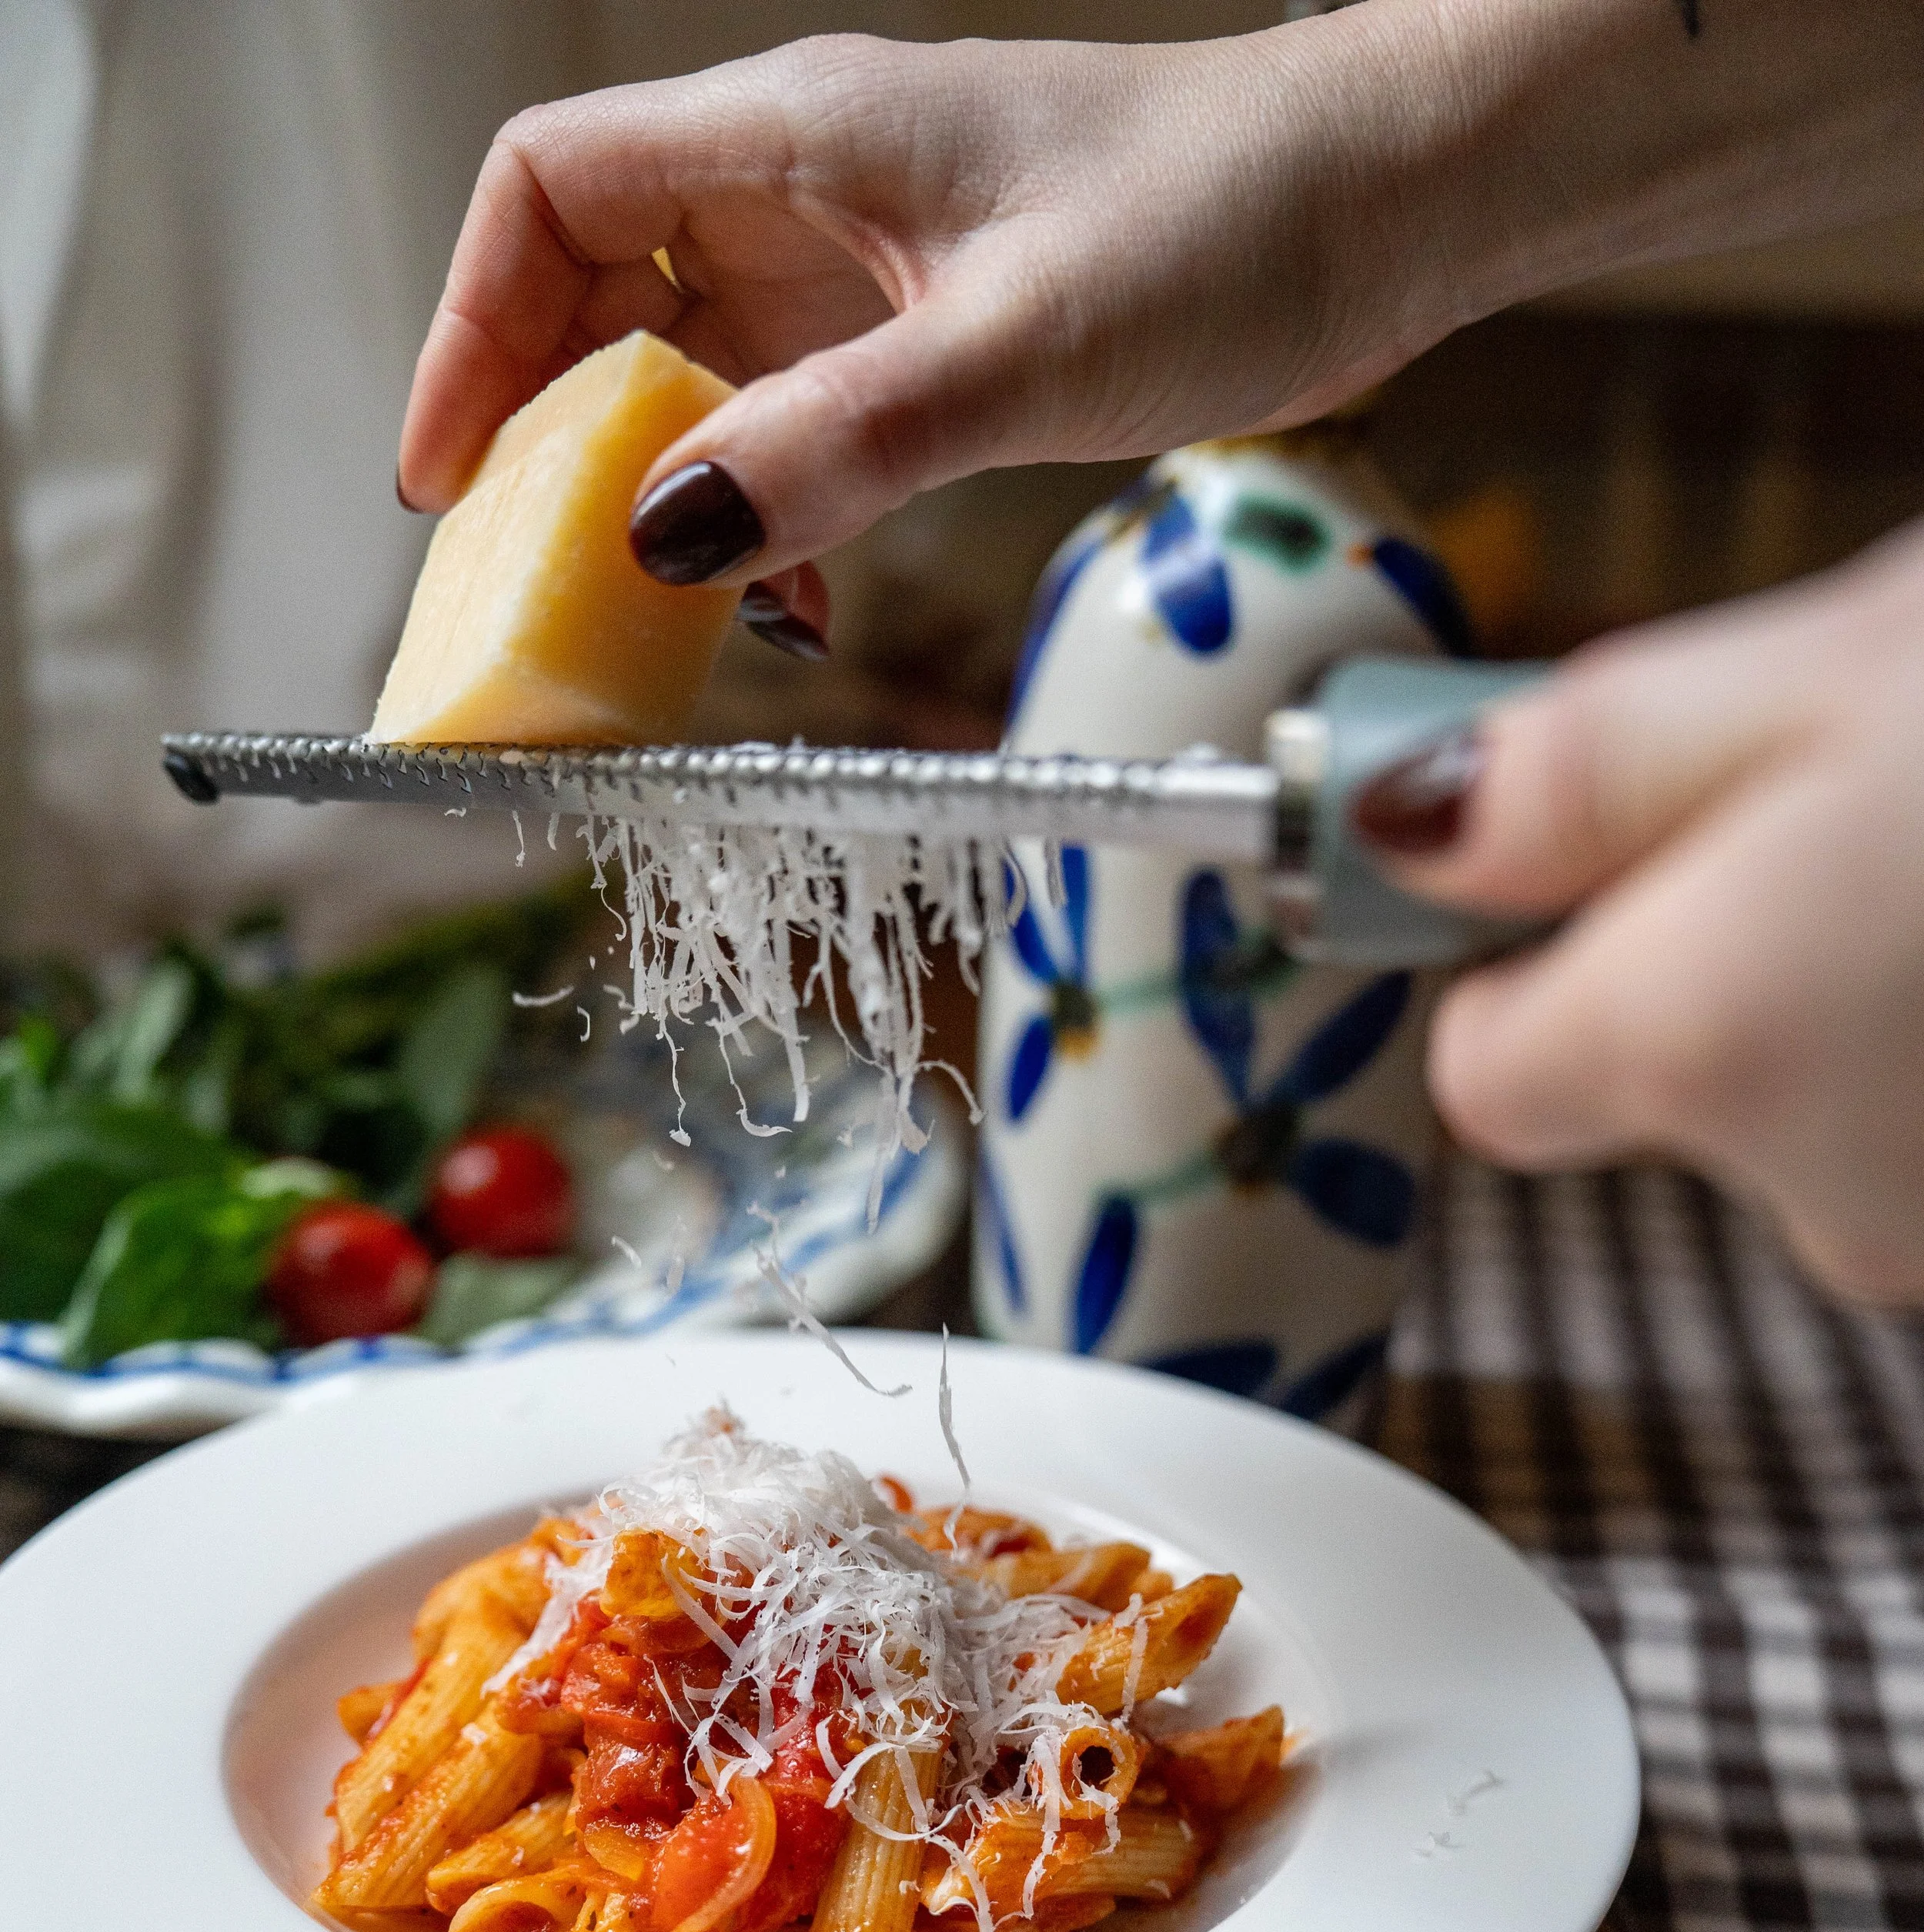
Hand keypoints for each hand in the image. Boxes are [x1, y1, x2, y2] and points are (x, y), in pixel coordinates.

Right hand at [397, 3, 1923, 604]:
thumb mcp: (1020, 352)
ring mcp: (869, 256)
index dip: (470, 329)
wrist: (1392, 202)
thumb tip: (666, 540)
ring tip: (676, 615)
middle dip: (554, 436)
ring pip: (694, 366)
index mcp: (799, 133)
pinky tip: (799, 594)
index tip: (451, 479)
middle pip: (598, 290)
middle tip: (545, 582)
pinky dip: (769, 505)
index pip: (550, 192)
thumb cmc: (1232, 224)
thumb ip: (838, 445)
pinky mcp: (930, 325)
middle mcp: (811, 182)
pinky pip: (794, 414)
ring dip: (668, 491)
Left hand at [1363, 521, 1923, 1303]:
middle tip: (1817, 813)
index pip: (1481, 1075)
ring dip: (1825, 996)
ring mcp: (1919, 1230)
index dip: (1515, 960)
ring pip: (1789, 1109)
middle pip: (1644, 1085)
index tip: (1577, 856)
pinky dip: (1912, 1047)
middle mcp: (1804, 1187)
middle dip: (1700, 958)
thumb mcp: (1816, 677)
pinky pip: (1898, 1132)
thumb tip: (1405, 831)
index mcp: (1700, 1042)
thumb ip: (1577, 772)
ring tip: (1917, 856)